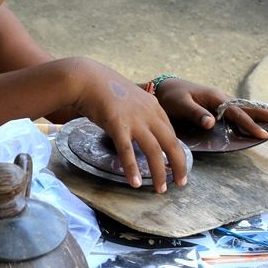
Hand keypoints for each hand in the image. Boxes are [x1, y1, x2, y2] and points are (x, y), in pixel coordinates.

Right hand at [78, 70, 187, 192]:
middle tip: (180, 183)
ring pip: (154, 151)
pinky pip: (127, 152)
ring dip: (159, 172)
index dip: (177, 151)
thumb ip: (137, 111)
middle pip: (171, 144)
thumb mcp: (129, 96)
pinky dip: (132, 169)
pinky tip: (135, 183)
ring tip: (160, 189)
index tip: (177, 164)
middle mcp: (148, 114)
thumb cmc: (104, 87)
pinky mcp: (117, 126)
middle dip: (179, 166)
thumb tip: (137, 126)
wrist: (86, 78)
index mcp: (153, 106)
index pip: (171, 132)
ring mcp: (134, 120)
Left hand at [155, 78, 267, 138]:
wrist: (165, 88)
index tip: (263, 135)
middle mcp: (224, 99)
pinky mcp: (224, 107)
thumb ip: (195, 113)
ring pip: (254, 109)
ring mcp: (226, 102)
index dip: (250, 124)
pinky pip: (246, 111)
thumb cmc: (171, 97)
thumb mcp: (179, 105)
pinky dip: (261, 114)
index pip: (237, 113)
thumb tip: (212, 122)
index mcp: (216, 98)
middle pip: (253, 108)